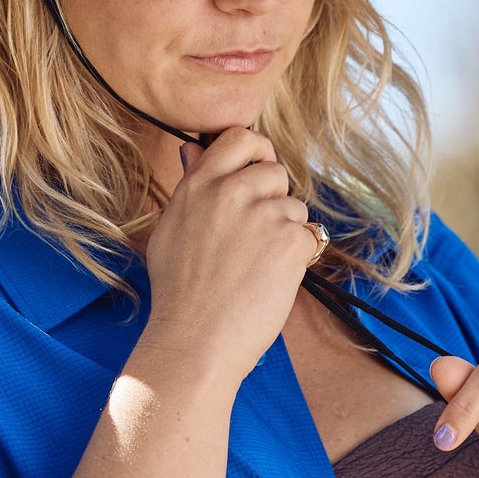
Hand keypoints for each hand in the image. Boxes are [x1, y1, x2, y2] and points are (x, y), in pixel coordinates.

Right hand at [141, 127, 315, 387]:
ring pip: (293, 207)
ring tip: (255, 265)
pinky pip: (308, 236)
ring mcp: (264, 215)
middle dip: (272, 198)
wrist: (195, 340)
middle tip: (253, 235)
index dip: (255, 152)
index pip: (241, 137)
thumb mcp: (171, 228)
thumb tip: (193, 148)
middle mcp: (231, 191)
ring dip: (284, 231)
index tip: (254, 171)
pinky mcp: (291, 241)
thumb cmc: (178, 292)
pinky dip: (296, 259)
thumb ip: (189, 185)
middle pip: (274, 170)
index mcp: (199, 184)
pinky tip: (269, 280)